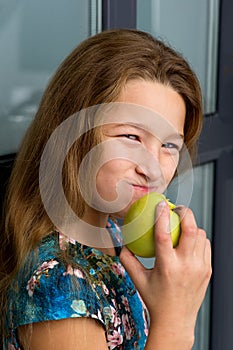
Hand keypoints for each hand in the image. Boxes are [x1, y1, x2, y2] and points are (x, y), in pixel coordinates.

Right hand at [120, 200, 211, 347]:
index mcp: (167, 267)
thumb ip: (127, 259)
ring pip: (201, 236)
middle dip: (185, 213)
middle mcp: (186, 267)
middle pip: (191, 230)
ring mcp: (200, 268)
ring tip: (182, 223)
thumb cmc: (154, 299)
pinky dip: (198, 238)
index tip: (160, 204)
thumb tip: (122, 241)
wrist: (176, 320)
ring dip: (192, 226)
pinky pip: (205, 246)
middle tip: (177, 209)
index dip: (162, 216)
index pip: (164, 235)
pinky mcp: (207, 270)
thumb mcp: (137, 280)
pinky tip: (189, 239)